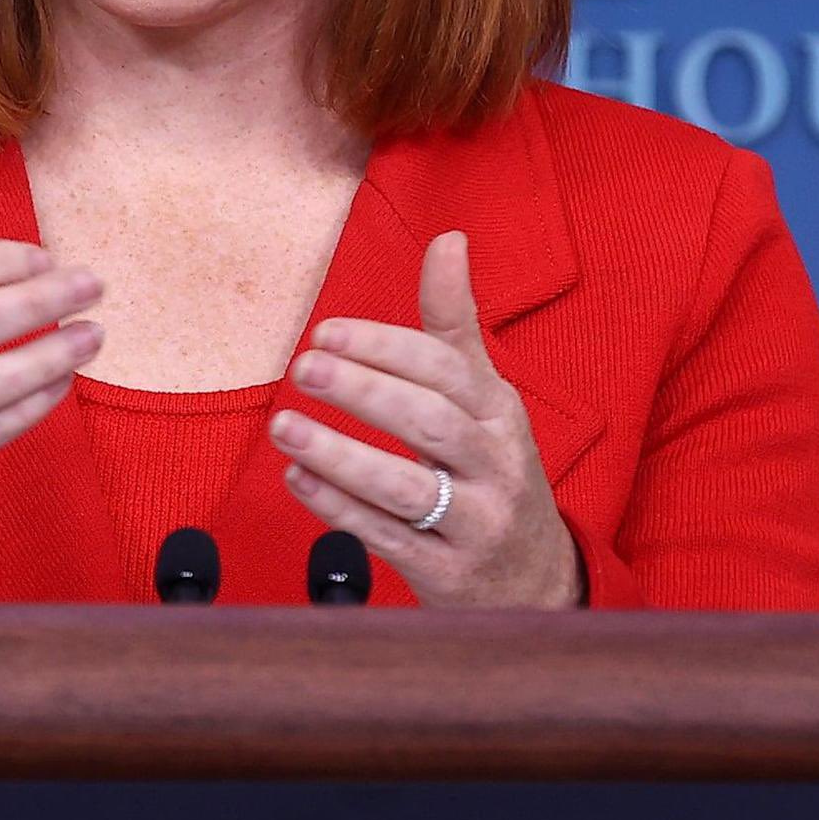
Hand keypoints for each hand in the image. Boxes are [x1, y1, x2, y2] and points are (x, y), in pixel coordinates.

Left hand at [269, 231, 582, 608]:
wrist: (535, 580)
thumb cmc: (493, 470)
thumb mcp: (484, 399)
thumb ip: (455, 325)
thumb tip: (448, 239)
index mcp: (500, 413)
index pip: (448, 369)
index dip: (387, 347)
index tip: (327, 331)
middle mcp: (496, 465)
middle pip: (430, 422)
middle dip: (364, 392)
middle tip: (304, 368)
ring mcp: (476, 522)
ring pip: (406, 486)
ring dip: (340, 455)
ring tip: (284, 427)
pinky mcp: (447, 572)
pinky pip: (387, 537)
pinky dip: (338, 508)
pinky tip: (298, 479)